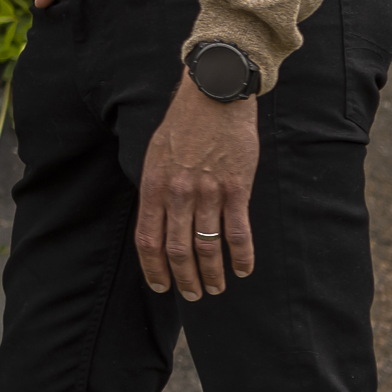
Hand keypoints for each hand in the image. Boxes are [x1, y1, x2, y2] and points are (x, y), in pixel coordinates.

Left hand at [134, 71, 258, 298]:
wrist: (213, 95)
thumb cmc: (182, 124)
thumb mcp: (155, 154)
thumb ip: (156, 189)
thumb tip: (156, 221)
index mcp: (154, 186)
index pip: (148, 240)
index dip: (154, 269)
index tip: (161, 286)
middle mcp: (178, 194)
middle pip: (178, 250)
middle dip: (184, 280)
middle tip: (192, 295)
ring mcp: (207, 193)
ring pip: (208, 247)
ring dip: (212, 274)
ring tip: (216, 288)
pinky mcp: (236, 188)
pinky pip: (238, 233)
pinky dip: (242, 257)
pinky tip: (244, 270)